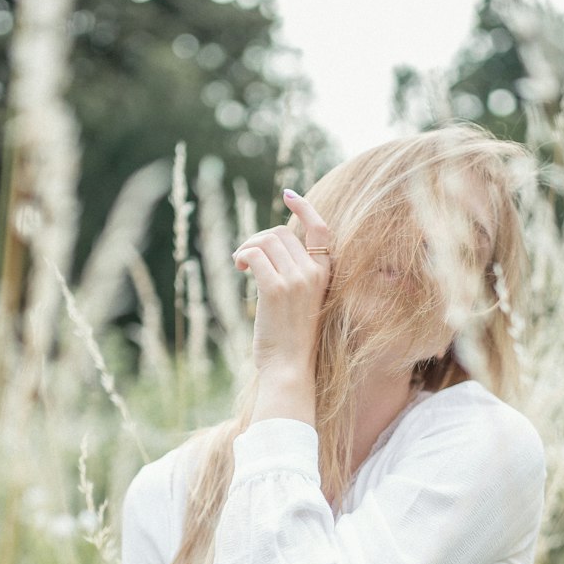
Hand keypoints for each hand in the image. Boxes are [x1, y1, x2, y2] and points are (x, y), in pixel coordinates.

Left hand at [231, 190, 332, 379]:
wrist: (289, 368)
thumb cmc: (291, 339)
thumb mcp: (301, 301)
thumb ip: (293, 273)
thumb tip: (269, 247)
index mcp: (325, 274)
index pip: (321, 229)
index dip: (304, 208)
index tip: (288, 195)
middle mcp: (314, 273)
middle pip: (280, 233)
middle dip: (258, 239)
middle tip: (245, 258)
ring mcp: (296, 280)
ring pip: (266, 240)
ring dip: (247, 247)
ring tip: (240, 263)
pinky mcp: (275, 289)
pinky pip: (255, 255)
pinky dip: (242, 256)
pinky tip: (239, 267)